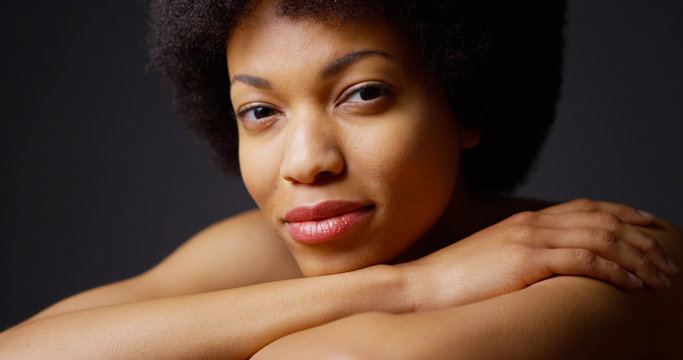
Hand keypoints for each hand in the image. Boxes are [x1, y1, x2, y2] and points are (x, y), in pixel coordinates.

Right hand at [398, 198, 677, 310]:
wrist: (424, 284)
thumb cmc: (457, 280)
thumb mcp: (496, 258)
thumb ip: (525, 252)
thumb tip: (551, 264)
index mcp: (526, 220)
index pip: (586, 208)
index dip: (622, 214)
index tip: (648, 225)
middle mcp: (532, 222)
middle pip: (600, 220)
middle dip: (639, 239)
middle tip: (665, 261)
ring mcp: (529, 238)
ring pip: (599, 238)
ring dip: (636, 257)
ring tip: (658, 276)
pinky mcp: (526, 259)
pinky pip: (583, 260)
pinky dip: (613, 269)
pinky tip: (630, 283)